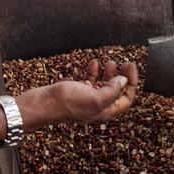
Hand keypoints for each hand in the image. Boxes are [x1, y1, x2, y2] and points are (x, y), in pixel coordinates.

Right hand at [18, 59, 138, 128]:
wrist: (42, 103)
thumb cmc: (66, 103)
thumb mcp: (95, 97)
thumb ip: (112, 90)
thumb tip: (123, 81)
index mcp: (106, 111)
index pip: (127, 98)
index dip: (131, 82)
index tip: (130, 66)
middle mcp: (98, 107)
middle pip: (117, 91)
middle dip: (122, 76)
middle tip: (123, 63)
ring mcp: (87, 100)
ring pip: (104, 85)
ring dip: (109, 73)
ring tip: (109, 63)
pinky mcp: (76, 92)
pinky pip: (89, 81)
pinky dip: (93, 72)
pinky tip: (93, 64)